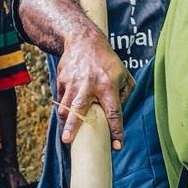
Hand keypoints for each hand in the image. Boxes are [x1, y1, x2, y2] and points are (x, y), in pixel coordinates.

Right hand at [57, 30, 132, 148]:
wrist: (83, 41)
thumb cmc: (107, 60)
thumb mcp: (124, 74)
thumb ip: (125, 94)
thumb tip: (117, 114)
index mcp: (107, 85)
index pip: (113, 112)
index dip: (116, 130)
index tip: (117, 146)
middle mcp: (88, 85)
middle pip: (79, 108)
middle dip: (73, 125)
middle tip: (67, 140)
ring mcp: (72, 82)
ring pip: (65, 106)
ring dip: (65, 122)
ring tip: (66, 136)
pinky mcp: (62, 80)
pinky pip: (61, 99)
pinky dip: (64, 109)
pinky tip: (66, 116)